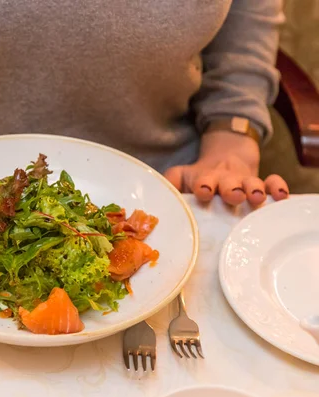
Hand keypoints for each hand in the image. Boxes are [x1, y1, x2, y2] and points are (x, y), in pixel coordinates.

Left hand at [163, 131, 288, 205]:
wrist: (225, 158)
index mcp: (204, 180)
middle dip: (231, 189)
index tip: (204, 191)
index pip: (202, 181)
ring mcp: (244, 182)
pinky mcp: (261, 183)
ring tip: (257, 197)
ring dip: (255, 189)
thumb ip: (169, 183)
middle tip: (233, 194)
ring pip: (252, 183)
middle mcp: (224, 181)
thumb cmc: (200, 178)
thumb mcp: (182, 177)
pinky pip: (272, 183)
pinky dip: (278, 187)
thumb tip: (156, 194)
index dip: (203, 186)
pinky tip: (281, 196)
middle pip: (229, 183)